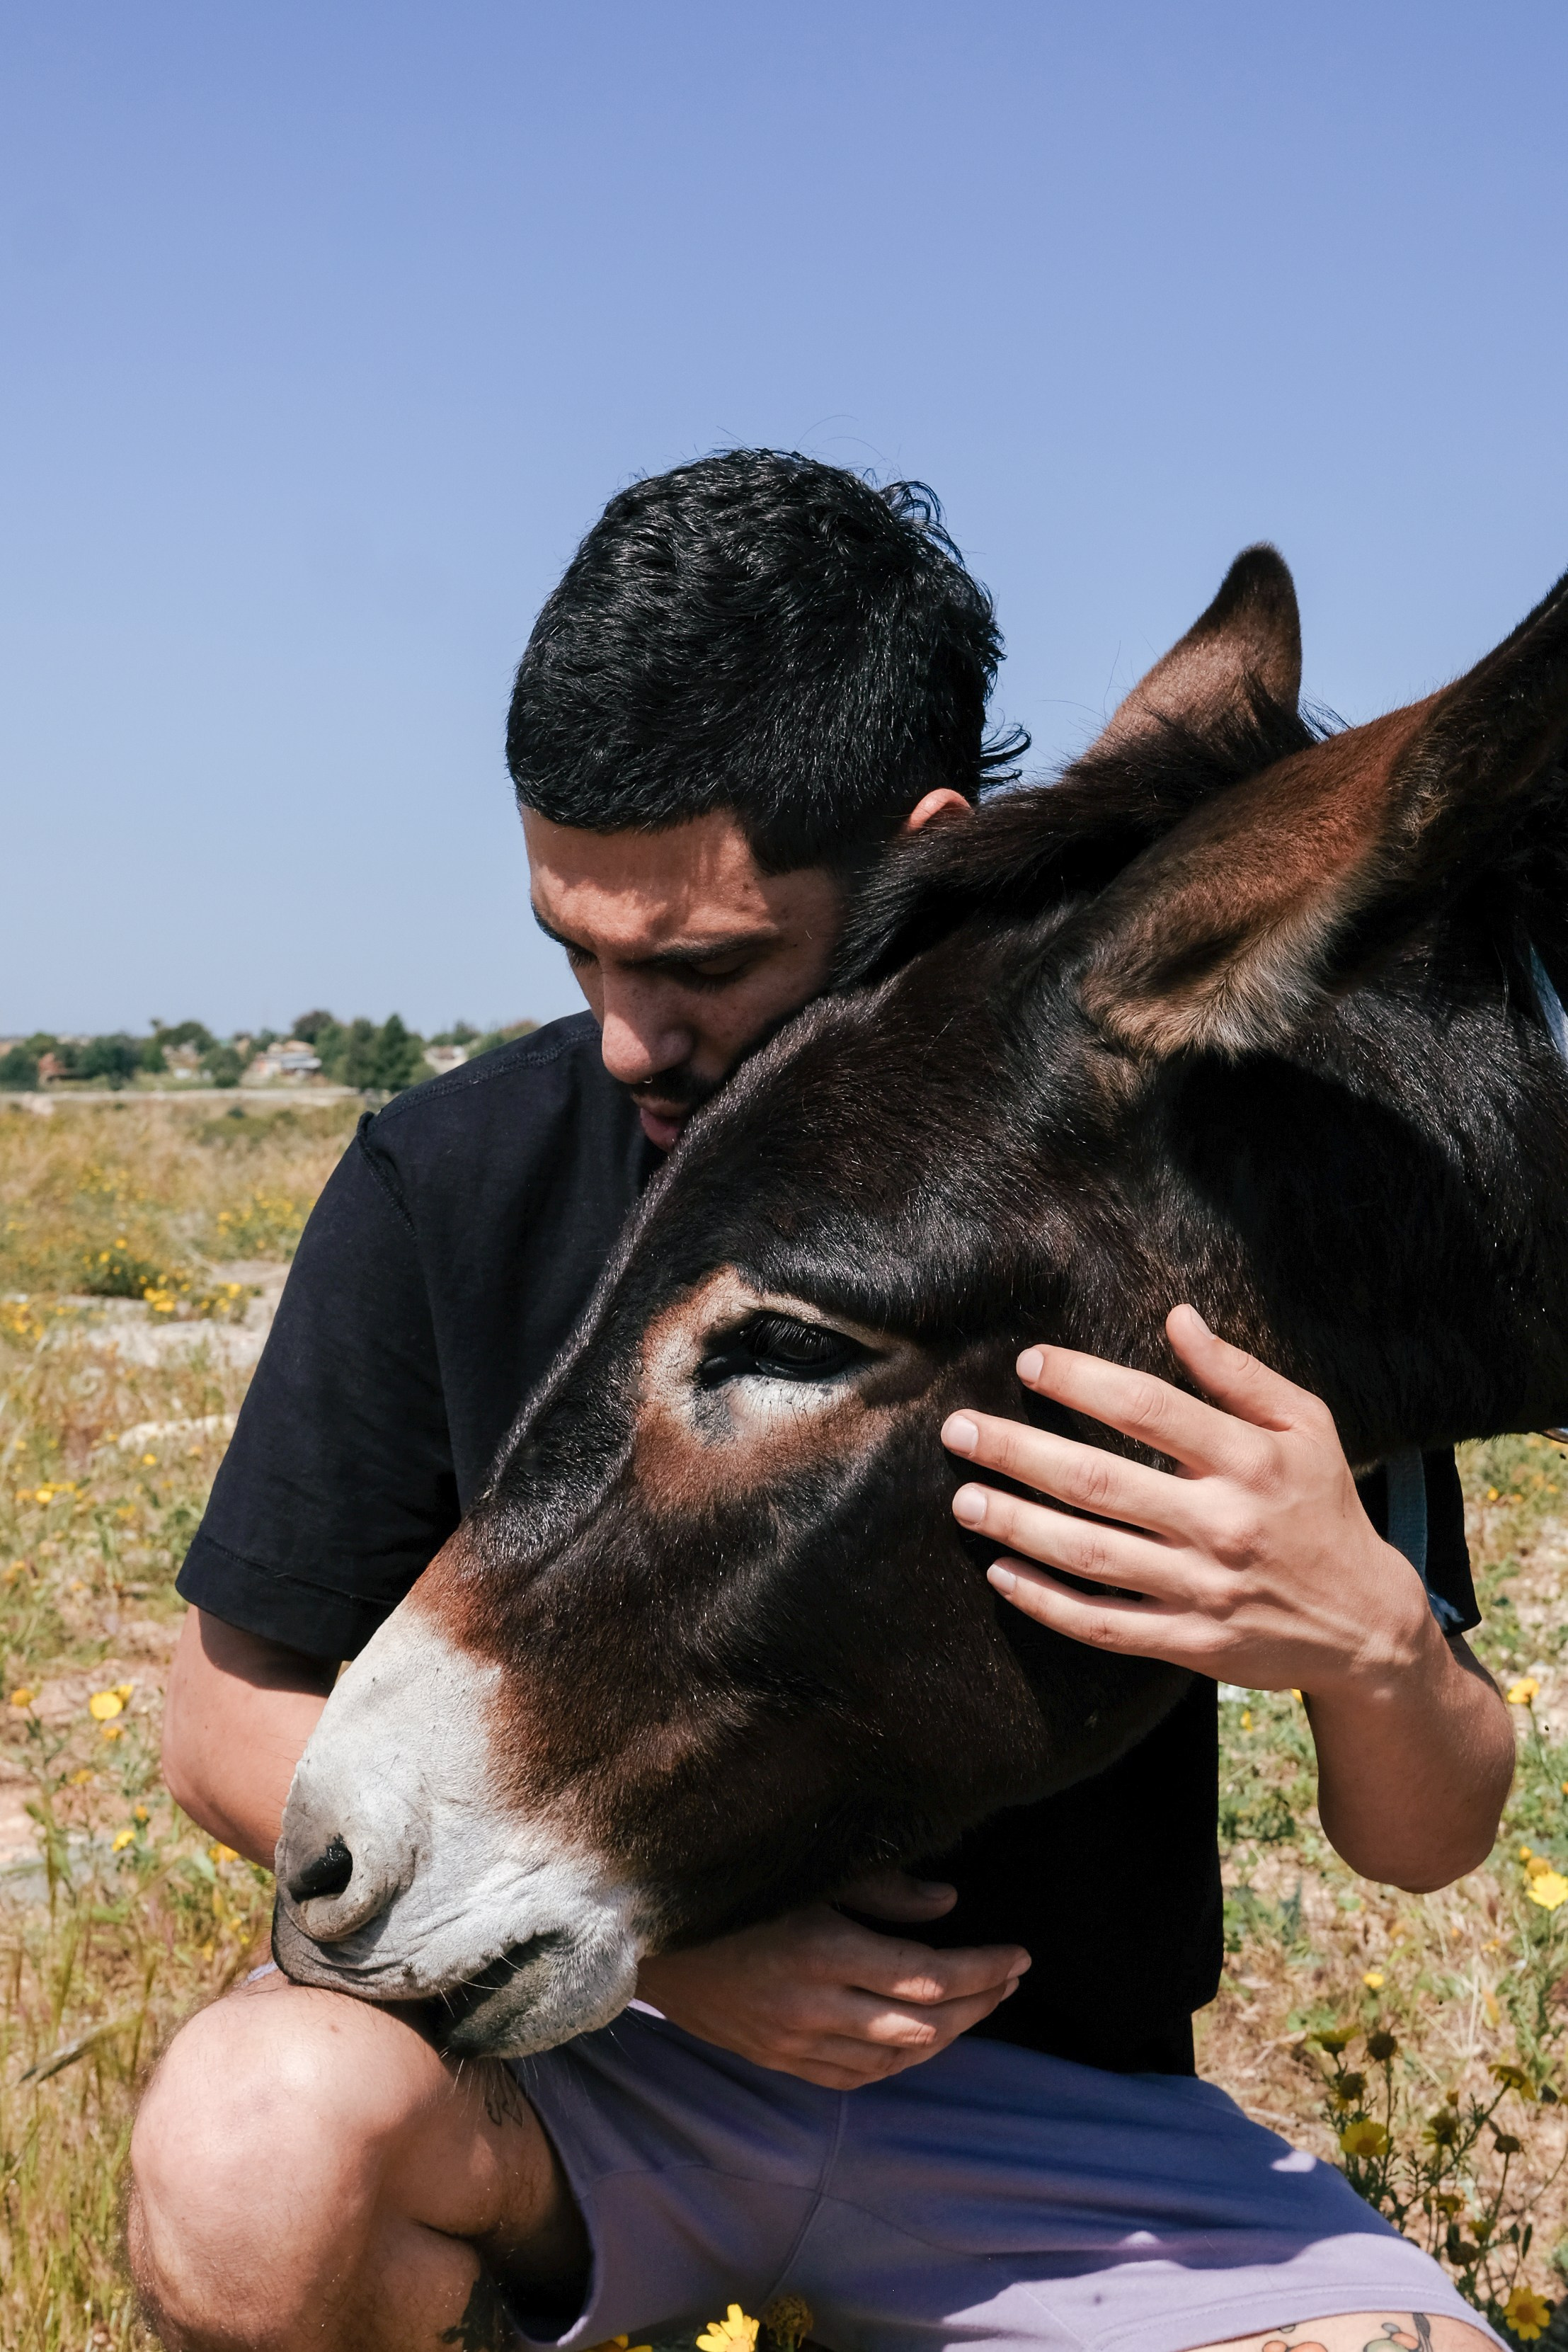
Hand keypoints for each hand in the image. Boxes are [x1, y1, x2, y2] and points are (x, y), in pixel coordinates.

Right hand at [634, 1869, 1028, 2089]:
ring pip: (894, 2059)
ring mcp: (792, 2041)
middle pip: (921, 2024)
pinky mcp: (776, 2058)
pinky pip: (854, 2077)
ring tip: (979, 2006)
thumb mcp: (805, 1870)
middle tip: (1012, 1978)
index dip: (982, 1970)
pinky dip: (899, 2063)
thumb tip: (949, 1903)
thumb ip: (880, 1888)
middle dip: (978, 2003)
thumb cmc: (727, 1884)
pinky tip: (922, 2041)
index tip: (1020, 1955)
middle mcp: (811, 2005)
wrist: (638, 1934)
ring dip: (947, 2037)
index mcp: (821, 1949)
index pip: (926, 1976)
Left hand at [941, 1304, 1436, 1702]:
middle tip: (959, 1431)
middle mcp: (1223, 1523)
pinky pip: (1104, 1625)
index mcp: (1249, 1460)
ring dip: (1017, 1527)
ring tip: (964, 1500)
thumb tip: (1177, 1316)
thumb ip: (1239, 1373)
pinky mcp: (1191, 1642)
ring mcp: (1203, 1589)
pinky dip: (1047, 1603)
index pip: (1148, 1408)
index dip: (1081, 1381)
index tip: (1026, 1364)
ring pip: (1091, 1556)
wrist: (1366, 1624)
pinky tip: (1001, 1574)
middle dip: (1019, 1453)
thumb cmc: (1323, 1507)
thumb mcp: (1306, 1426)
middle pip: (1099, 1482)